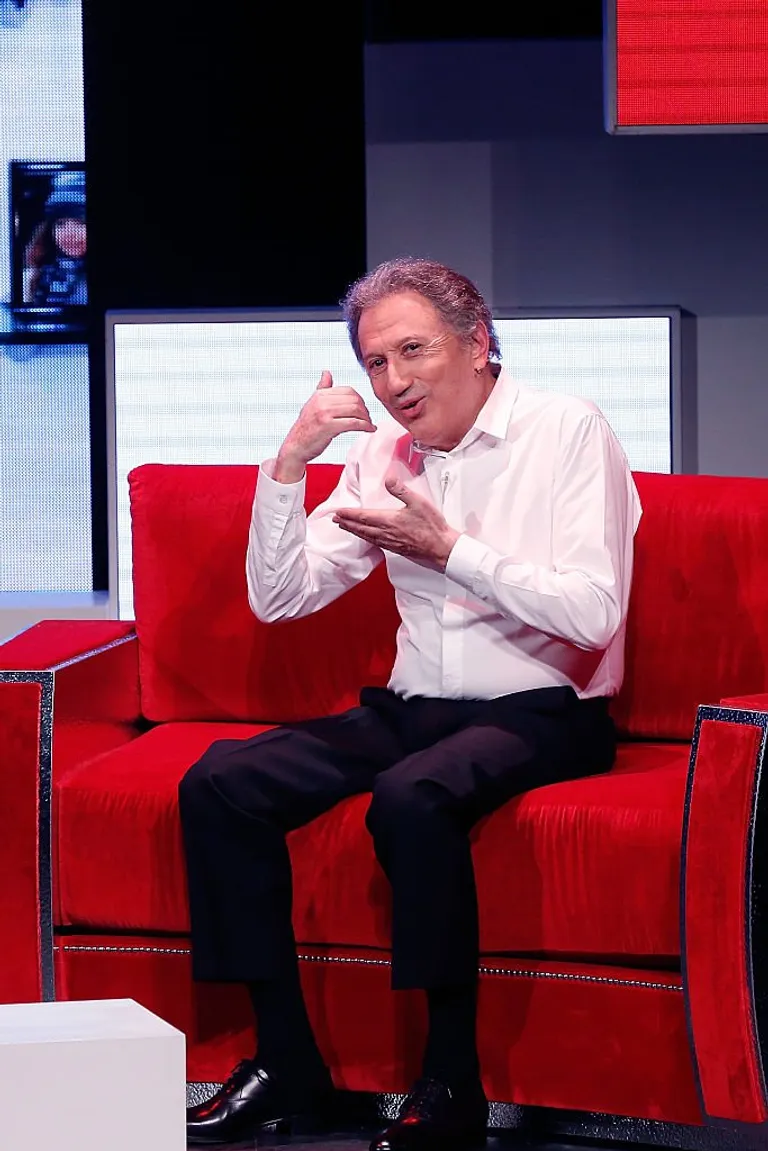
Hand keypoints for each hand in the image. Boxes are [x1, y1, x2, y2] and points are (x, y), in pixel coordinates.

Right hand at [275, 371, 375, 481]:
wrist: (295, 447)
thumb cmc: (306, 428)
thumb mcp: (313, 405)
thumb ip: (322, 389)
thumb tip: (327, 373)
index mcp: (319, 394)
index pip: (348, 390)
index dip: (360, 400)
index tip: (363, 410)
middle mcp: (321, 401)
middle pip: (354, 400)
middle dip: (365, 410)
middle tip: (368, 419)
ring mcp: (324, 413)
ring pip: (356, 411)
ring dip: (366, 419)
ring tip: (369, 425)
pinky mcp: (329, 426)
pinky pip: (354, 423)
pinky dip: (365, 426)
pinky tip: (369, 430)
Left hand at [333, 477, 459, 569]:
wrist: (441, 548)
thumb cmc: (432, 526)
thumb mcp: (418, 503)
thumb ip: (401, 490)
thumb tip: (388, 479)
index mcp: (389, 520)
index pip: (363, 516)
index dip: (349, 514)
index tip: (338, 511)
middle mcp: (386, 533)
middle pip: (361, 528)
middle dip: (347, 523)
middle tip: (335, 519)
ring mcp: (390, 542)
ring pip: (366, 536)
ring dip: (354, 531)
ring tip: (345, 527)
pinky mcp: (396, 549)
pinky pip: (375, 543)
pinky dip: (366, 538)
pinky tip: (366, 537)